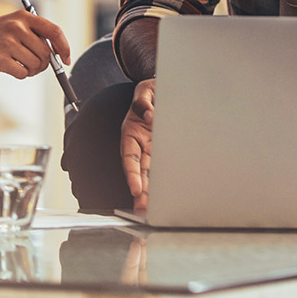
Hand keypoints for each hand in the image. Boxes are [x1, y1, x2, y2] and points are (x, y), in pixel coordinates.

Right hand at [0, 9, 70, 78]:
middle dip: (43, 63)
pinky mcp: (0, 59)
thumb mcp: (13, 24)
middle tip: (32, 64)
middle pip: (46, 53)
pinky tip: (10, 67)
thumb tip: (58, 53)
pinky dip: (20, 74)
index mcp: (23, 17)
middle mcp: (17, 27)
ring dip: (31, 70)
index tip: (66, 58)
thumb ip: (35, 34)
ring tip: (19, 64)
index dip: (64, 47)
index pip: (54, 31)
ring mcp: (8, 43)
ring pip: (36, 65)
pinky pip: (23, 73)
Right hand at [121, 79, 155, 208]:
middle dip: (140, 189)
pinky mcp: (164, 150)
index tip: (135, 187)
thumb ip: (144, 101)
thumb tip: (149, 115)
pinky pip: (162, 167)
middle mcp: (140, 144)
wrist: (165, 89)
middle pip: (139, 170)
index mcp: (131, 132)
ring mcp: (152, 149)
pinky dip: (163, 180)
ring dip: (151, 190)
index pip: (129, 156)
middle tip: (143, 207)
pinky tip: (166, 194)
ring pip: (150, 173)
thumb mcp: (146, 90)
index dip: (131, 173)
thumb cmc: (152, 91)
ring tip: (153, 208)